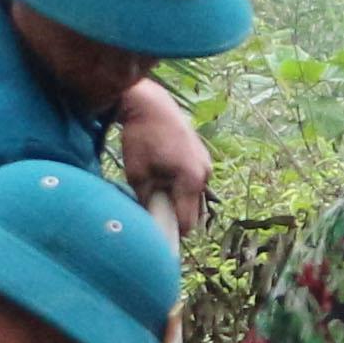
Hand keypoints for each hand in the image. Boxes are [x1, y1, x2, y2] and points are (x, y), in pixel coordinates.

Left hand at [114, 81, 211, 236]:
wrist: (152, 104)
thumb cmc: (141, 137)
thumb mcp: (136, 173)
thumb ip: (145, 200)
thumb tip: (147, 222)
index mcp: (190, 180)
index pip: (187, 221)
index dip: (172, 233)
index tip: (158, 238)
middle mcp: (204, 174)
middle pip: (195, 212)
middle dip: (176, 218)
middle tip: (154, 214)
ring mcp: (206, 164)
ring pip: (195, 197)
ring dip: (180, 201)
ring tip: (158, 190)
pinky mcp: (203, 157)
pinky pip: (195, 182)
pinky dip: (182, 186)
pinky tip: (165, 175)